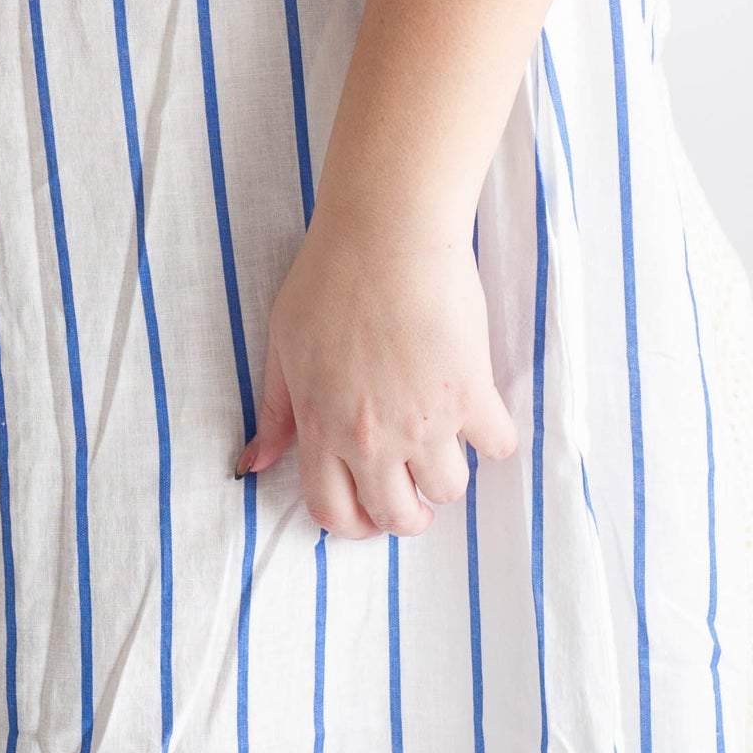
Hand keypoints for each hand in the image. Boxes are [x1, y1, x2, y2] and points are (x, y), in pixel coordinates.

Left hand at [234, 203, 517, 536]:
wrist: (387, 230)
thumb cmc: (330, 275)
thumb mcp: (283, 342)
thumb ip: (276, 409)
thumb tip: (255, 462)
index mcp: (321, 426)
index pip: (333, 511)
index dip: (354, 523)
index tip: (371, 509)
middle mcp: (371, 438)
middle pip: (396, 515)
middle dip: (407, 513)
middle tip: (416, 489)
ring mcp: (424, 421)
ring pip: (449, 490)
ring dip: (447, 474)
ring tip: (444, 441)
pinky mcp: (471, 395)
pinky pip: (498, 446)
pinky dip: (494, 435)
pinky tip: (480, 408)